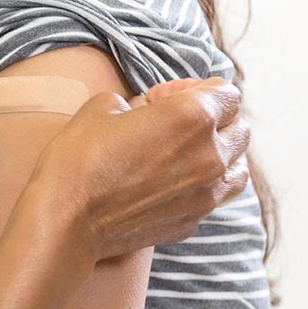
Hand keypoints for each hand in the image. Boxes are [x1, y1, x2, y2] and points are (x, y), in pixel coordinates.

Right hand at [26, 78, 250, 262]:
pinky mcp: (194, 221)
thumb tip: (144, 111)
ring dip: (221, 153)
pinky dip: (205, 185)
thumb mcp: (102, 106)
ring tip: (189, 153)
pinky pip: (215, 197)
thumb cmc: (79, 157)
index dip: (194, 87)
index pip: (226, 92)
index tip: (164, 96)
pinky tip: (175, 183)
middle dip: (214, 118)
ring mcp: (207, 194)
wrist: (68, 219)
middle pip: (239, 127)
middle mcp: (210, 155)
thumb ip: (136, 101)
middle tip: (174, 121)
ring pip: (238, 167)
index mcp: (192, 116)